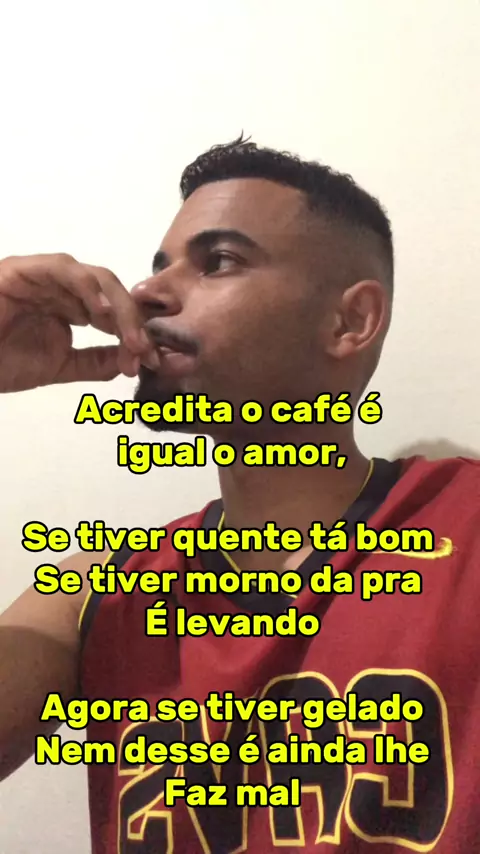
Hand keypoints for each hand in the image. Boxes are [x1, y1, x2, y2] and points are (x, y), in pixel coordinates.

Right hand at [0, 253, 157, 392]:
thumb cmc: (0, 362)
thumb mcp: (58, 366)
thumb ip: (93, 362)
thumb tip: (129, 361)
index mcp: (70, 306)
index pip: (115, 311)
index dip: (137, 332)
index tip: (151, 360)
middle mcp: (61, 287)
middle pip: (112, 291)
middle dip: (134, 321)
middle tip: (146, 351)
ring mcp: (43, 276)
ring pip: (95, 277)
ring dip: (117, 307)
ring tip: (131, 336)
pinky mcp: (23, 269)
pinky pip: (62, 269)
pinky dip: (85, 287)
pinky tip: (100, 313)